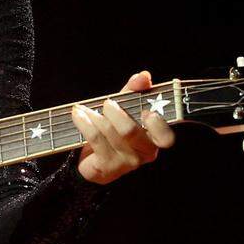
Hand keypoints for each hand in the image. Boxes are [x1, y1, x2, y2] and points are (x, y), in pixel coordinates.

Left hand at [71, 70, 175, 184]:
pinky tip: (78, 115)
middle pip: (131, 132)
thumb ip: (135, 91)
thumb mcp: (125, 107)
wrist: (92, 158)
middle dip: (116, 113)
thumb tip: (143, 76)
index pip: (165, 138)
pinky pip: (95, 139)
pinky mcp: (107, 167)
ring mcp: (126, 162)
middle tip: (107, 103)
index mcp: (154, 139)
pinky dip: (84, 123)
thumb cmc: (114, 129)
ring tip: (83, 108)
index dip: (158, 125)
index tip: (146, 112)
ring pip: (110, 133)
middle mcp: (144, 153)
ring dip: (94, 116)